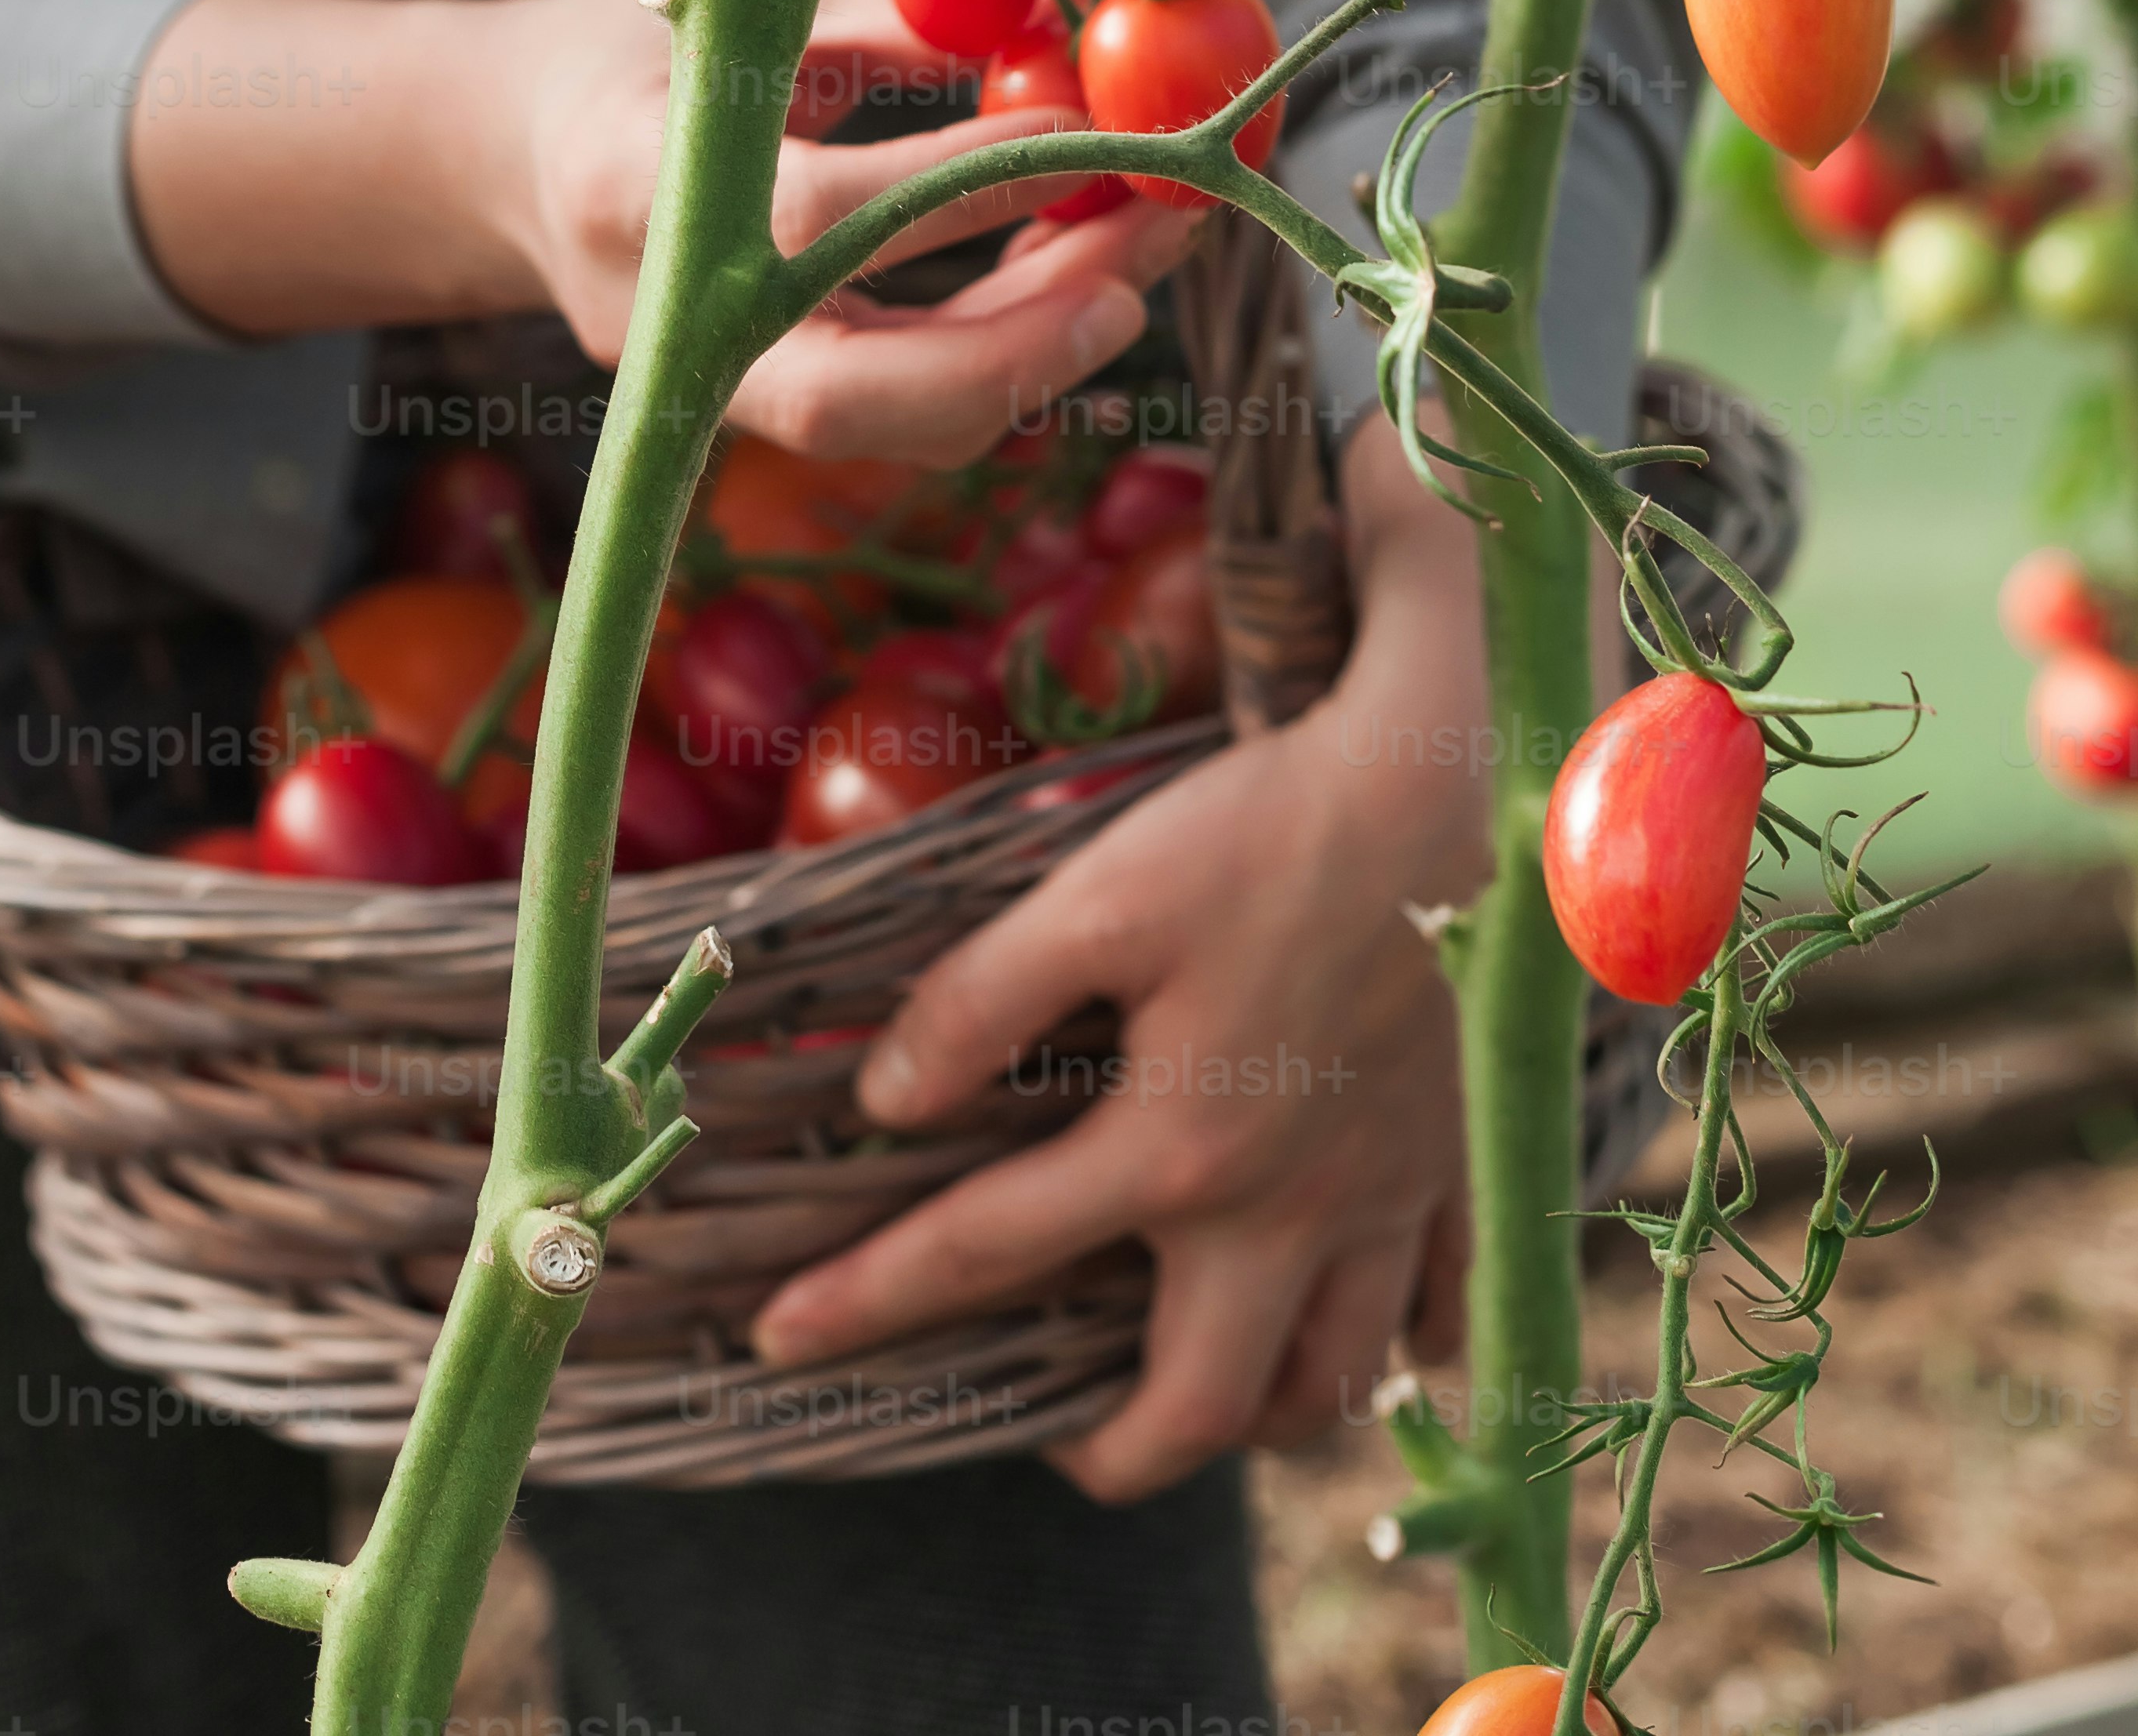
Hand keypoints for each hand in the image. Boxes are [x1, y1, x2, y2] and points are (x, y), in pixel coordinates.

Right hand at [514, 0, 1196, 463]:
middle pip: (848, 395)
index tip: (1090, 126)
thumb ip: (893, 15)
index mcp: (628, 184)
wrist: (501, 159)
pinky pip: (901, 408)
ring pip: (894, 425)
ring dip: (1043, 343)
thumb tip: (1071, 11)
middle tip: (1152, 243)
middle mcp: (663, 314)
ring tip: (1152, 241)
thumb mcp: (734, 1)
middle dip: (1022, 335)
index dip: (964, 183)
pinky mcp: (755, 407)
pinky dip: (1007, 345)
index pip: (816, 216)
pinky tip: (1089, 267)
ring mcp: (703, 381)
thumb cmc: (619, 52)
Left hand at [746, 409, 1491, 1489]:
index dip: (866, 1300)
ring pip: (1330, 1383)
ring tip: (1195, 1387)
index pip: (986, 1256)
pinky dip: (1403, 1350)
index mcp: (1177, 1154)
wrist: (1464, 789)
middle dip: (1110, 1452)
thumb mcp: (1095, 898)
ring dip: (1257, 1414)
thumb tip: (886, 1101)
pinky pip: (1447, 1314)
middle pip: (1198, 1408)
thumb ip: (981, 1005)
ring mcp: (1389, 1199)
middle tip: (1052, 1437)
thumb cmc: (1270, 832)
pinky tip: (1367, 1333)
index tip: (777, 1338)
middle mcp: (1286, 1211)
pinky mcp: (1463, 1160)